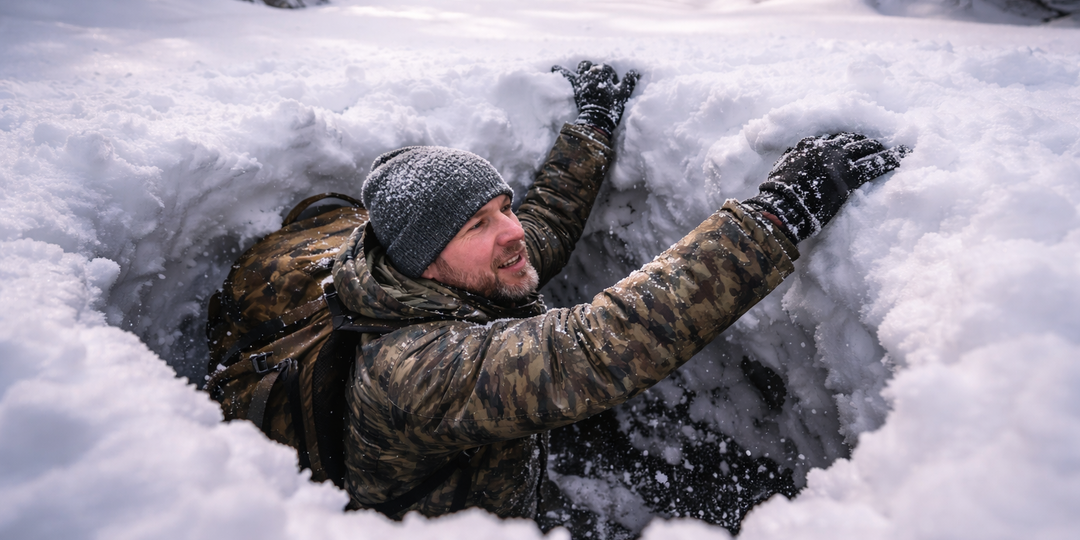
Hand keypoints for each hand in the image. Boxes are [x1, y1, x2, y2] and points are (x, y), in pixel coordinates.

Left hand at [552, 60, 639, 136]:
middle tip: (601, 82)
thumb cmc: (611, 107)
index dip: (611, 77)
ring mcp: (582, 78)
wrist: (596, 119)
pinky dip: (560, 70)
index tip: (613, 86)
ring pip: (583, 65)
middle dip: (599, 71)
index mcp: (605, 73)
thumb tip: (635, 71)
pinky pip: (566, 74)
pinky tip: (553, 67)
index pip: (609, 69)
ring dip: (585, 67)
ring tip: (587, 72)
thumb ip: (629, 81)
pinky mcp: (575, 85)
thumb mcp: (623, 94)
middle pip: (596, 66)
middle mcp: (592, 72)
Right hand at [745, 133, 908, 241]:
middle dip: (864, 141)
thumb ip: (793, 159)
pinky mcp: (849, 176)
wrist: (782, 208)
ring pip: (865, 146)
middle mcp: (825, 147)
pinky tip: (903, 155)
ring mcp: (839, 160)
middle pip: (851, 138)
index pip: (831, 138)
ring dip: (880, 146)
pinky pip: (875, 164)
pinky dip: (891, 158)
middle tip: (876, 143)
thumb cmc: (778, 194)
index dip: (843, 142)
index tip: (852, 144)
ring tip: (894, 147)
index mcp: (808, 145)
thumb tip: (795, 159)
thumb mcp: (782, 168)